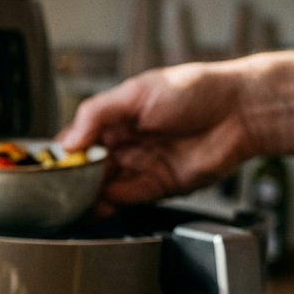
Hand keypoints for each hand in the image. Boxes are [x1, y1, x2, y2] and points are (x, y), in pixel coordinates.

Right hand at [57, 62, 264, 214]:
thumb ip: (97, 114)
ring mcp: (142, 165)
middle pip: (88, 168)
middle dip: (73, 179)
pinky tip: (102, 201)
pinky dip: (113, 203)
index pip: (78, 140)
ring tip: (78, 198)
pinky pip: (129, 198)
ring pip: (105, 187)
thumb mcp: (137, 92)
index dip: (64, 153)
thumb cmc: (198, 90)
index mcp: (117, 118)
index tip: (52, 164)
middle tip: (61, 186)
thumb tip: (68, 141)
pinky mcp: (159, 186)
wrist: (241, 111)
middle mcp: (127, 144)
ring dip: (90, 195)